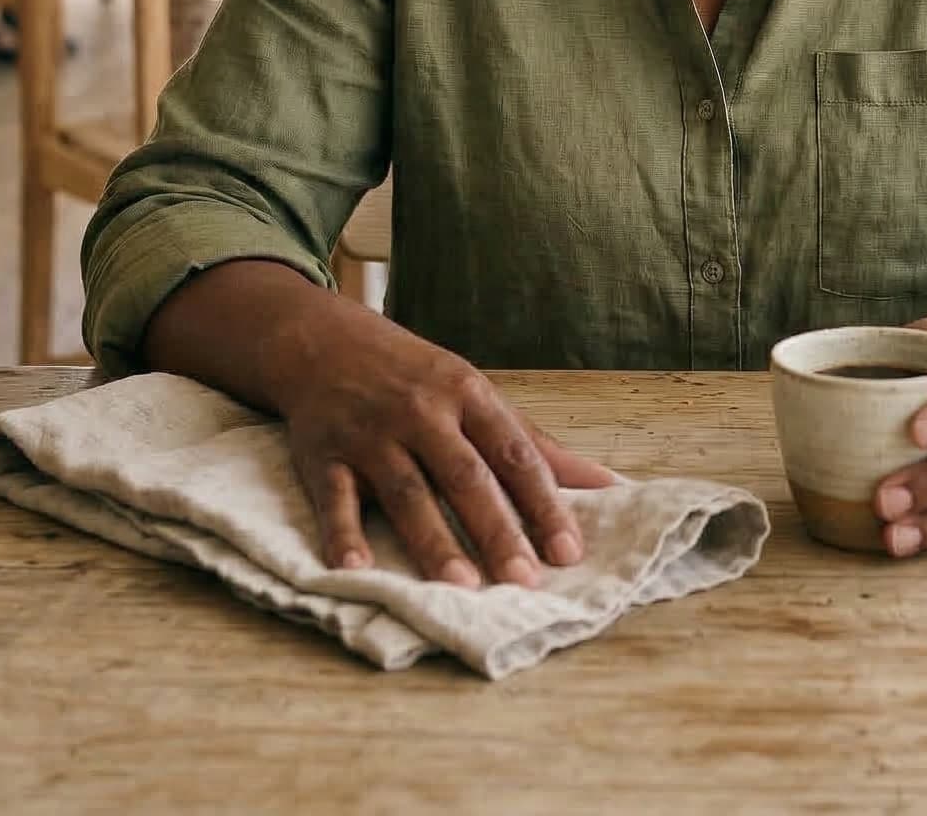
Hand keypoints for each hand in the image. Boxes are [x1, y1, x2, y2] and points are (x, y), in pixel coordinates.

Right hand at [269, 291, 615, 588]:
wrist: (324, 341)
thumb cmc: (415, 377)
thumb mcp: (474, 393)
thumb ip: (534, 443)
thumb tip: (603, 483)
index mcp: (467, 393)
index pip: (514, 453)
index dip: (544, 503)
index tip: (569, 552)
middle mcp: (421, 411)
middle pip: (465, 475)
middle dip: (496, 529)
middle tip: (524, 580)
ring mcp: (370, 432)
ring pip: (407, 490)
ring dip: (432, 540)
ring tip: (461, 586)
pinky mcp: (323, 453)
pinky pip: (335, 497)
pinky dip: (343, 533)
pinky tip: (357, 570)